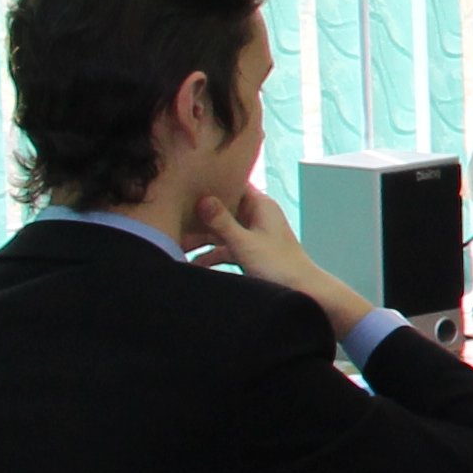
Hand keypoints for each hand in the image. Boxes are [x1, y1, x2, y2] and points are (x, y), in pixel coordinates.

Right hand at [192, 184, 375, 337]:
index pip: (233, 184)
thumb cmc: (279, 265)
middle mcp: (256, 216)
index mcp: (260, 206)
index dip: (212, 181)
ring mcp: (252, 234)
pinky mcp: (249, 252)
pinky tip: (192, 267)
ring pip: (219, 231)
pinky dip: (210, 256)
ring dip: (199, 240)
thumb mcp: (245, 243)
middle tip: (169, 221)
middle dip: (197, 217)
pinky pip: (224, 249)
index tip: (186, 181)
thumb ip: (222, 222)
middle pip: (221, 209)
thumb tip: (202, 198)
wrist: (303, 291)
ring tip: (175, 249)